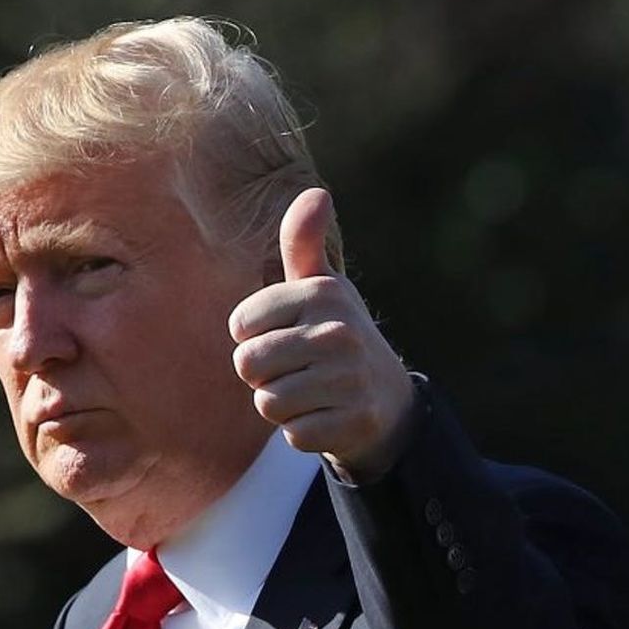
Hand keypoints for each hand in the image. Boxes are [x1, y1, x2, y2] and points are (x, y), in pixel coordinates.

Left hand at [229, 188, 415, 480]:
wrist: (388, 400)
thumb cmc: (336, 337)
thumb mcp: (321, 287)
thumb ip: (302, 243)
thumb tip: (315, 194)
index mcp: (321, 294)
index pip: (240, 326)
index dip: (253, 339)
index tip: (285, 337)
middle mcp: (337, 332)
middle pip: (248, 366)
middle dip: (263, 376)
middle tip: (296, 371)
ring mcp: (348, 379)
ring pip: (267, 403)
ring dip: (281, 406)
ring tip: (311, 393)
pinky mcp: (352, 422)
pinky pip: (293, 434)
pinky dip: (303, 432)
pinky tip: (326, 417)